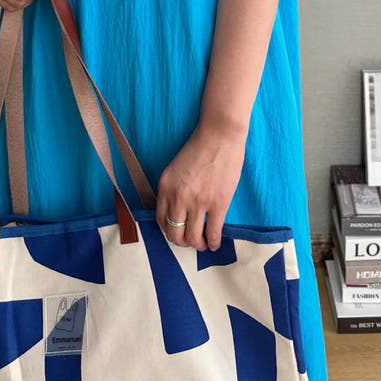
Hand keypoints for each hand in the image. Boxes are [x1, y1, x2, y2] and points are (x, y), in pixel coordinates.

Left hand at [155, 118, 247, 251]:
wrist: (220, 135)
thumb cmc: (199, 148)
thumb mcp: (175, 169)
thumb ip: (172, 190)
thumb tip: (176, 212)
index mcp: (165, 187)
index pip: (161, 221)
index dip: (169, 231)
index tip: (177, 232)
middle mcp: (178, 197)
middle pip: (175, 234)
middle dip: (182, 242)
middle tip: (190, 240)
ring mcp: (198, 202)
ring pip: (193, 238)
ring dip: (198, 245)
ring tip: (204, 243)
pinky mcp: (218, 204)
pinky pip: (213, 233)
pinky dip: (214, 243)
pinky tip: (215, 243)